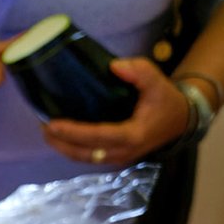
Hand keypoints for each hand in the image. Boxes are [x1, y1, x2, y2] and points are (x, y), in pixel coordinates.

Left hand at [40, 57, 189, 165]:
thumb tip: (114, 66)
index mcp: (133, 135)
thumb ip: (139, 71)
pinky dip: (72, 148)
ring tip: (46, 131)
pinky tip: (60, 137)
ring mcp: (118, 157)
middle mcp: (123, 152)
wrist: (180, 119)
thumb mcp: (157, 81)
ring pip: (85, 158)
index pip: (98, 137)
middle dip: (61, 142)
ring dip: (63, 147)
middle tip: (43, 126)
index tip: (53, 125)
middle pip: (85, 153)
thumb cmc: (166, 99)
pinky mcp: (114, 156)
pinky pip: (89, 156)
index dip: (74, 133)